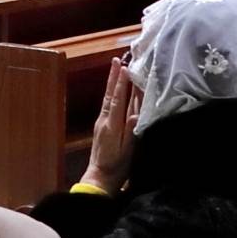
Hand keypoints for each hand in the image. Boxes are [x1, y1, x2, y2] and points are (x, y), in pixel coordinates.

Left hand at [81, 59, 137, 192]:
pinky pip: (107, 104)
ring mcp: (102, 122)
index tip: (125, 68)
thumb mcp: (127, 151)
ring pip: (107, 98)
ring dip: (112, 82)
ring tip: (116, 68)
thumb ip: (131, 132)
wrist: (100, 177)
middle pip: (110, 94)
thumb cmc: (117, 166)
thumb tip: (137, 113)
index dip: (121, 84)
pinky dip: (112, 93)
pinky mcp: (102, 126)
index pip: (117, 100)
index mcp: (111, 125)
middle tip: (117, 60)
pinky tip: (115, 89)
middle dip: (114, 77)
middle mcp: (104, 120)